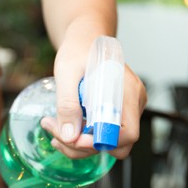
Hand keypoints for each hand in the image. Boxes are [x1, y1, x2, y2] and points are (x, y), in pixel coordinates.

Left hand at [41, 38, 146, 159]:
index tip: (73, 136)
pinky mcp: (117, 114)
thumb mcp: (66, 71)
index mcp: (128, 91)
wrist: (86, 40)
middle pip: (117, 145)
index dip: (101, 142)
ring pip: (108, 144)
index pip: (128, 134)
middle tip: (55, 134)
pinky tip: (64, 127)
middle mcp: (133, 104)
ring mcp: (127, 110)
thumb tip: (69, 136)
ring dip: (78, 144)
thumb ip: (67, 103)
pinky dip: (82, 137)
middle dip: (84, 147)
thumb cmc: (79, 49)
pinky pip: (103, 135)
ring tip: (53, 128)